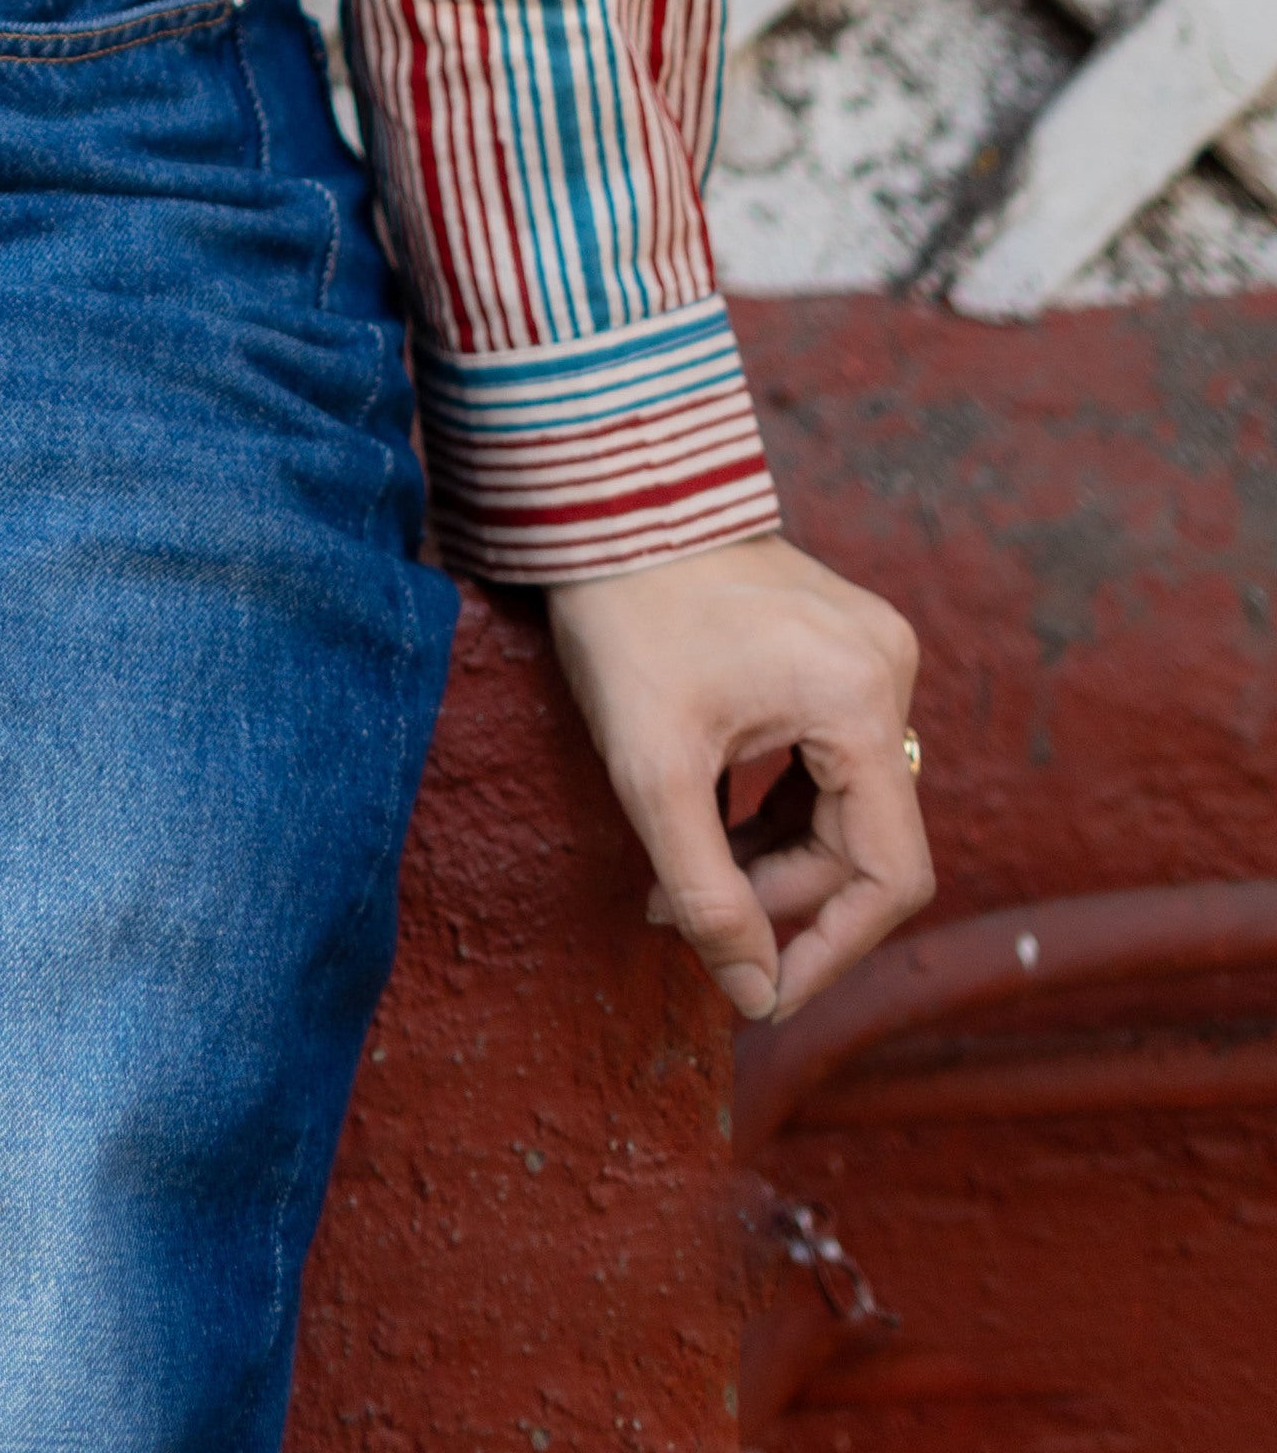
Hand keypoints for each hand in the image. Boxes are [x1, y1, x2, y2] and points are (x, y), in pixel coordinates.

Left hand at [547, 530, 930, 1026]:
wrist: (605, 499)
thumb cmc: (624, 618)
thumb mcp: (652, 768)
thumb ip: (706, 891)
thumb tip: (755, 995)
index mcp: (863, 702)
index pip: (888, 876)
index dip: (830, 949)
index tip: (764, 996)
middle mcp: (889, 672)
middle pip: (860, 843)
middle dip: (773, 892)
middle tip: (675, 909)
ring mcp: (869, 652)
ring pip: (841, 805)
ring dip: (769, 851)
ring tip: (678, 867)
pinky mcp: (838, 645)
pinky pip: (827, 758)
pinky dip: (773, 801)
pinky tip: (707, 811)